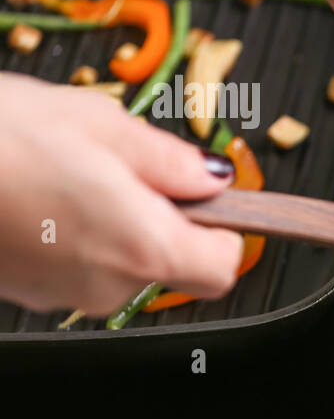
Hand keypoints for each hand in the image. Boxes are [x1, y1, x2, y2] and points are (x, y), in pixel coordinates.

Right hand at [0, 74, 242, 314]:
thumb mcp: (102, 124)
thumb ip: (170, 159)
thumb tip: (211, 177)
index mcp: (145, 245)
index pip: (222, 266)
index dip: (224, 230)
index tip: (211, 198)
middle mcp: (107, 283)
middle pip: (169, 264)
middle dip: (162, 219)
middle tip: (125, 166)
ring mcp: (60, 294)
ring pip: (117, 264)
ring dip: (111, 224)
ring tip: (69, 171)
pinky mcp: (22, 291)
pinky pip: (69, 265)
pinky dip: (68, 234)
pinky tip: (36, 192)